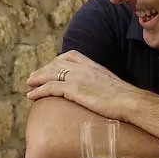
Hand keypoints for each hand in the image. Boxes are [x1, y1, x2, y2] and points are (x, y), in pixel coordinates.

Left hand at [25, 51, 139, 118]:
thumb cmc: (126, 99)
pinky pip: (50, 88)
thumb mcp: (113, 86)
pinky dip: (38, 91)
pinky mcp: (73, 90)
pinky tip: (31, 95)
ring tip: (29, 84)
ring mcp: (77, 77)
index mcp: (93, 65)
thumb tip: (103, 94)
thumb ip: (103, 85)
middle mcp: (83, 68)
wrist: (130, 101)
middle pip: (57, 64)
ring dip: (37, 79)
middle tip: (33, 77)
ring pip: (50, 74)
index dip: (58, 61)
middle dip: (43, 70)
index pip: (71, 56)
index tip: (51, 66)